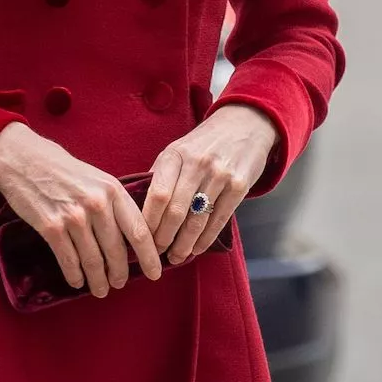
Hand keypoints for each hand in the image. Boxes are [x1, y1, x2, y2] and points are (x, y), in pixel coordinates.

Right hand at [0, 123, 162, 296]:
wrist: (22, 159)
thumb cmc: (61, 168)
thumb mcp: (95, 177)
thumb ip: (112, 201)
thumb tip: (129, 233)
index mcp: (112, 189)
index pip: (139, 230)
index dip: (149, 257)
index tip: (155, 273)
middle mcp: (96, 204)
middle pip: (117, 251)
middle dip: (120, 273)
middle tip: (120, 282)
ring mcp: (74, 217)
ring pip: (94, 261)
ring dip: (99, 280)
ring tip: (101, 289)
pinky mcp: (51, 228)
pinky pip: (69, 261)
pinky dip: (75, 276)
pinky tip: (77, 281)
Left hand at [141, 104, 278, 263]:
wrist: (244, 124)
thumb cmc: (203, 143)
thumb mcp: (178, 149)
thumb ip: (161, 175)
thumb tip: (137, 208)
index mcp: (175, 154)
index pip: (157, 194)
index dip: (149, 221)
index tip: (141, 239)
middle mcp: (197, 163)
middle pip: (175, 210)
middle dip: (164, 238)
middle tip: (156, 254)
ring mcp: (220, 174)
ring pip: (197, 219)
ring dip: (184, 244)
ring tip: (176, 256)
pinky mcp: (239, 185)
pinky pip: (219, 219)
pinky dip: (206, 239)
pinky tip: (197, 248)